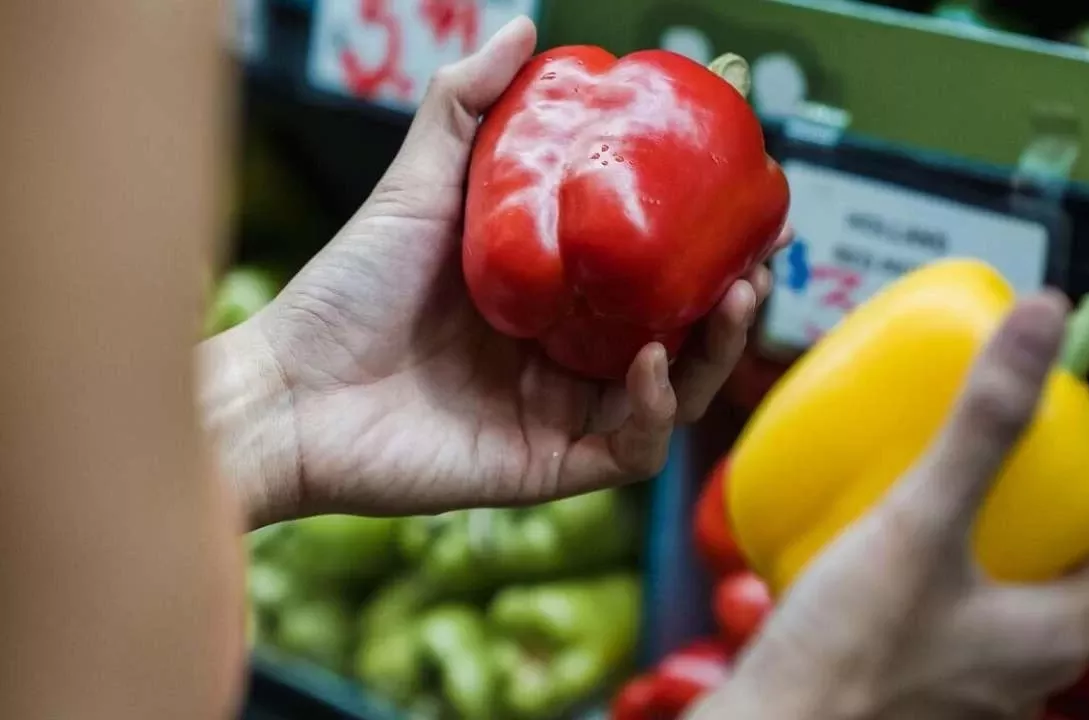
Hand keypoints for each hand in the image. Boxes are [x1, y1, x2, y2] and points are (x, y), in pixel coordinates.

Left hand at [201, 17, 786, 525]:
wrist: (288, 389)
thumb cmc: (349, 288)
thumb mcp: (421, 185)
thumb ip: (467, 106)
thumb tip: (526, 29)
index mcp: (554, 299)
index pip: (653, 276)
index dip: (706, 247)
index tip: (744, 200)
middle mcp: (568, 359)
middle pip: (681, 337)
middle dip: (732, 303)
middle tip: (758, 259)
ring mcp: (562, 415)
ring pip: (674, 394)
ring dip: (714, 353)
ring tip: (732, 297)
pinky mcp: (548, 465)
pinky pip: (631, 448)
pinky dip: (653, 408)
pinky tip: (650, 361)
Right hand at [690, 292, 1088, 718]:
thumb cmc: (849, 656)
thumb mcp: (921, 524)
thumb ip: (983, 424)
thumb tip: (1041, 322)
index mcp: (1054, 636)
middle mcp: (1021, 671)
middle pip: (1066, 570)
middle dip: (1043, 499)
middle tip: (1006, 440)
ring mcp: (963, 685)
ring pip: (1000, 596)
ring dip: (985, 534)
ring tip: (939, 477)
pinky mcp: (907, 687)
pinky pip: (941, 617)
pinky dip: (929, 569)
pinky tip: (874, 541)